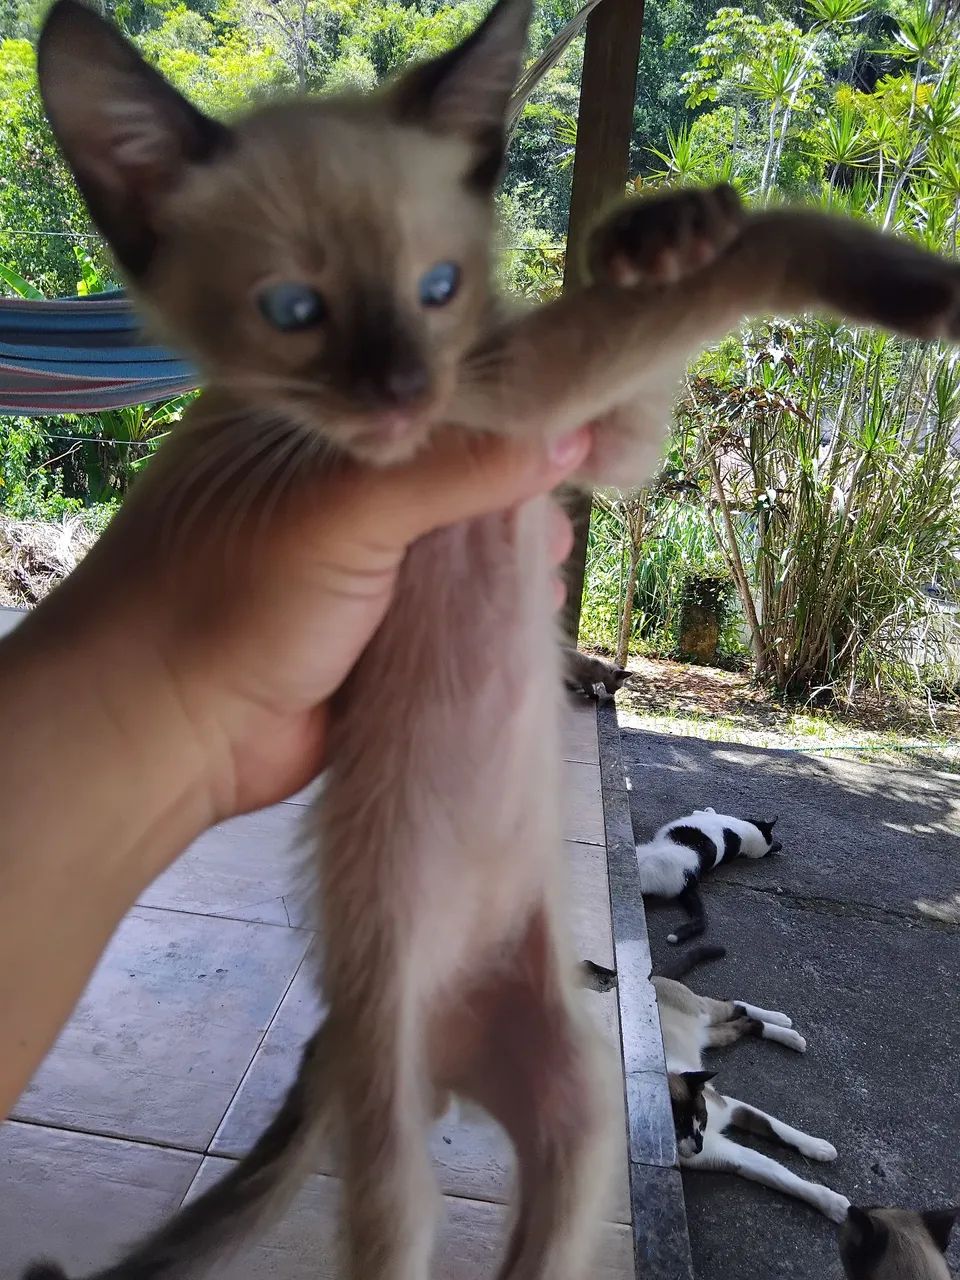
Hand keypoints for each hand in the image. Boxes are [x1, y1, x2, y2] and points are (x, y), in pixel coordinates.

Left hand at [29, 422, 588, 825]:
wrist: (169, 734)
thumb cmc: (232, 593)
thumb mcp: (345, 508)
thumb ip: (457, 468)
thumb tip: (571, 435)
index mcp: (297, 415)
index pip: (410, 375)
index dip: (490, 381)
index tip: (569, 393)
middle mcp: (324, 473)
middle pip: (441, 452)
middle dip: (508, 469)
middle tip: (580, 476)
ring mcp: (347, 549)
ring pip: (449, 526)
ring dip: (504, 539)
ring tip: (557, 547)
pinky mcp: (368, 617)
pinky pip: (445, 593)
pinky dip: (488, 593)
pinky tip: (537, 592)